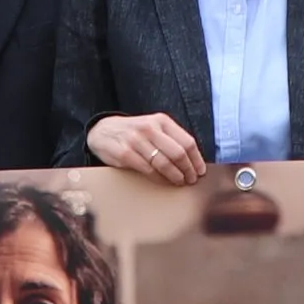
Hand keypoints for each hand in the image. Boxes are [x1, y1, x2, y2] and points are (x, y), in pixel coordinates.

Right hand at [88, 111, 210, 185]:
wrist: (102, 131)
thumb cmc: (134, 132)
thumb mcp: (153, 127)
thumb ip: (170, 138)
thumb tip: (193, 160)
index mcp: (161, 121)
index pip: (187, 142)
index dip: (196, 159)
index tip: (200, 171)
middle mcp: (149, 128)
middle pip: (178, 153)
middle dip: (188, 170)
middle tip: (191, 180)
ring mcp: (136, 140)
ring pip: (164, 164)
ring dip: (175, 177)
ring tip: (179, 182)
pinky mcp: (125, 154)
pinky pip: (148, 171)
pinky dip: (159, 179)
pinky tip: (164, 182)